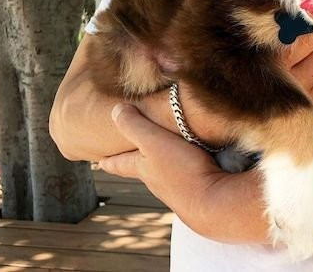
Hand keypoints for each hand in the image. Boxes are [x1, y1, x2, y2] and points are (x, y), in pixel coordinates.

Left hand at [98, 103, 229, 234]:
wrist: (214, 202)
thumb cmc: (182, 172)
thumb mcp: (154, 142)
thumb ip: (135, 126)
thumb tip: (115, 110)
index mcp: (142, 169)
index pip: (120, 164)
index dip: (109, 160)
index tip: (99, 161)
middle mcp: (157, 180)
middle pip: (140, 168)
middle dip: (134, 159)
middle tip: (128, 153)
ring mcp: (177, 185)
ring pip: (163, 170)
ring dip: (160, 161)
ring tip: (161, 151)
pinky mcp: (197, 186)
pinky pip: (185, 171)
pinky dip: (183, 162)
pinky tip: (192, 158)